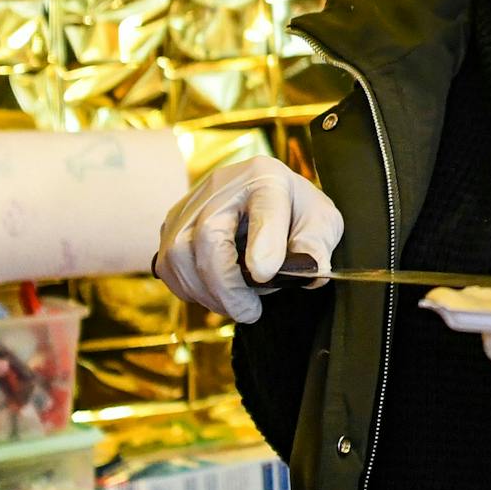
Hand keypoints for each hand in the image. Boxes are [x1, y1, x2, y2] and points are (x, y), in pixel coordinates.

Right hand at [155, 156, 344, 323]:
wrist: (272, 202)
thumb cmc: (297, 213)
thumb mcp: (322, 223)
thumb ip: (316, 245)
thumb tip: (308, 271)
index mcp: (268, 178)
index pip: (265, 206)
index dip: (264, 242)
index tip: (266, 274)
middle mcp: (223, 185)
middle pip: (208, 234)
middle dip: (226, 284)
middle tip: (249, 311)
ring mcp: (191, 204)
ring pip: (179, 253)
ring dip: (207, 292)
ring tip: (236, 306)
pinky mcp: (172, 225)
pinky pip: (168, 264)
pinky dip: (190, 289)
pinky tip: (216, 295)